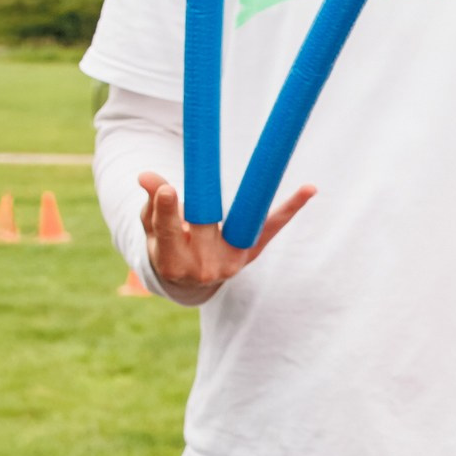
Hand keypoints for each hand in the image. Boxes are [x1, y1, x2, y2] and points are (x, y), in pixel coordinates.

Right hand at [137, 171, 312, 298]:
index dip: (167, 212)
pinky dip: (290, 208)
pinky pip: (271, 226)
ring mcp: (233, 260)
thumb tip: (147, 177)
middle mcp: (206, 267)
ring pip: (243, 227)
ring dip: (263, 208)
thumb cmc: (166, 244)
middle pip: (203, 228)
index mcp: (173, 262)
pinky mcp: (252, 249)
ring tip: (294, 187)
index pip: (168, 233)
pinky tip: (309, 189)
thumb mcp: (152, 228)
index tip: (167, 189)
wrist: (190, 278)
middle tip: (199, 188)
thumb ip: (151, 204)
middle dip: (199, 212)